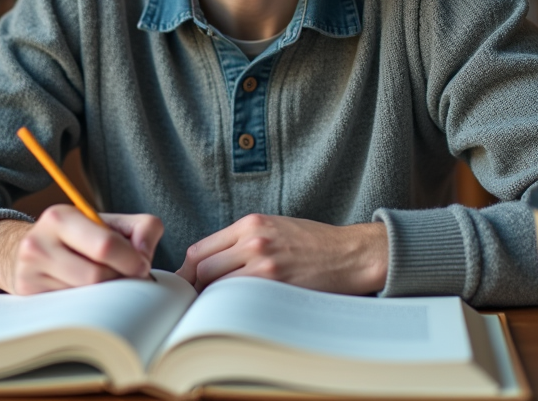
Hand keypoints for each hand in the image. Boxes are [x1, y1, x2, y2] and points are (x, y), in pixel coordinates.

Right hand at [0, 205, 163, 294]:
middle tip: (127, 278)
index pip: (106, 245)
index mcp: (61, 217)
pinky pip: (71, 310)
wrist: (26, 251)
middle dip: (120, 279)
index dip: (132, 260)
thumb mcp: (109, 223)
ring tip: (107, 283)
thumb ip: (142, 228)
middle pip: (96, 277)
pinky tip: (88, 294)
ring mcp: (29, 273)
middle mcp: (38, 243)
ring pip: (84, 297)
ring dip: (106, 294)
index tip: (141, 265)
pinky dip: (88, 305)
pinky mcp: (28, 297)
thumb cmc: (79, 238)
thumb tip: (144, 256)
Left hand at [176, 215, 386, 294]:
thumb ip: (243, 240)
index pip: (200, 249)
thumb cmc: (313, 242)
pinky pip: (240, 300)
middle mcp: (253, 241)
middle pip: (202, 269)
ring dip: (213, 300)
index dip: (188, 271)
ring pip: (218, 286)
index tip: (188, 284)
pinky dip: (233, 307)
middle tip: (199, 302)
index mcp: (250, 224)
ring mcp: (264, 264)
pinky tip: (237, 312)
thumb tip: (210, 263)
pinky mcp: (276, 284)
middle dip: (196, 288)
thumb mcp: (275, 227)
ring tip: (217, 309)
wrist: (349, 254)